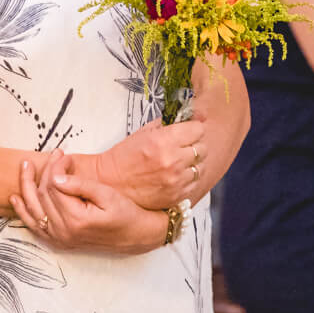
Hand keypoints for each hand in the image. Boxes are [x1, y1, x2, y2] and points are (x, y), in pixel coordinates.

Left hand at [11, 153, 165, 254]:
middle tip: (56, 155)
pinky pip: (34, 225)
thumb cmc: (126, 214)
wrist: (136, 236)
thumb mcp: (107, 195)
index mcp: (76, 220)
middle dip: (46, 171)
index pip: (54, 186)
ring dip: (27, 187)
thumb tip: (55, 176)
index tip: (64, 154)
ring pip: (34, 208)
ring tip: (25, 167)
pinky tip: (16, 198)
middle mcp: (63, 232)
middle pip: (43, 194)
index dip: (55, 167)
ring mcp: (59, 238)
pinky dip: (23, 212)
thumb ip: (80, 185)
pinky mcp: (59, 241)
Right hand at [90, 117, 206, 210]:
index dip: (193, 128)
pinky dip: (188, 178)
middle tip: (182, 146)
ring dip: (193, 163)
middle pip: (202, 148)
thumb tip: (192, 116)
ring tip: (178, 162)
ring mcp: (176, 180)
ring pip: (201, 166)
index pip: (198, 129)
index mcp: (163, 141)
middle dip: (194, 145)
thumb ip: (169, 123)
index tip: (189, 130)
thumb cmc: (125, 157)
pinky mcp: (177, 195)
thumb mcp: (144, 132)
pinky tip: (176, 175)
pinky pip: (194, 183)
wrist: (111, 183)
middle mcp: (172, 160)